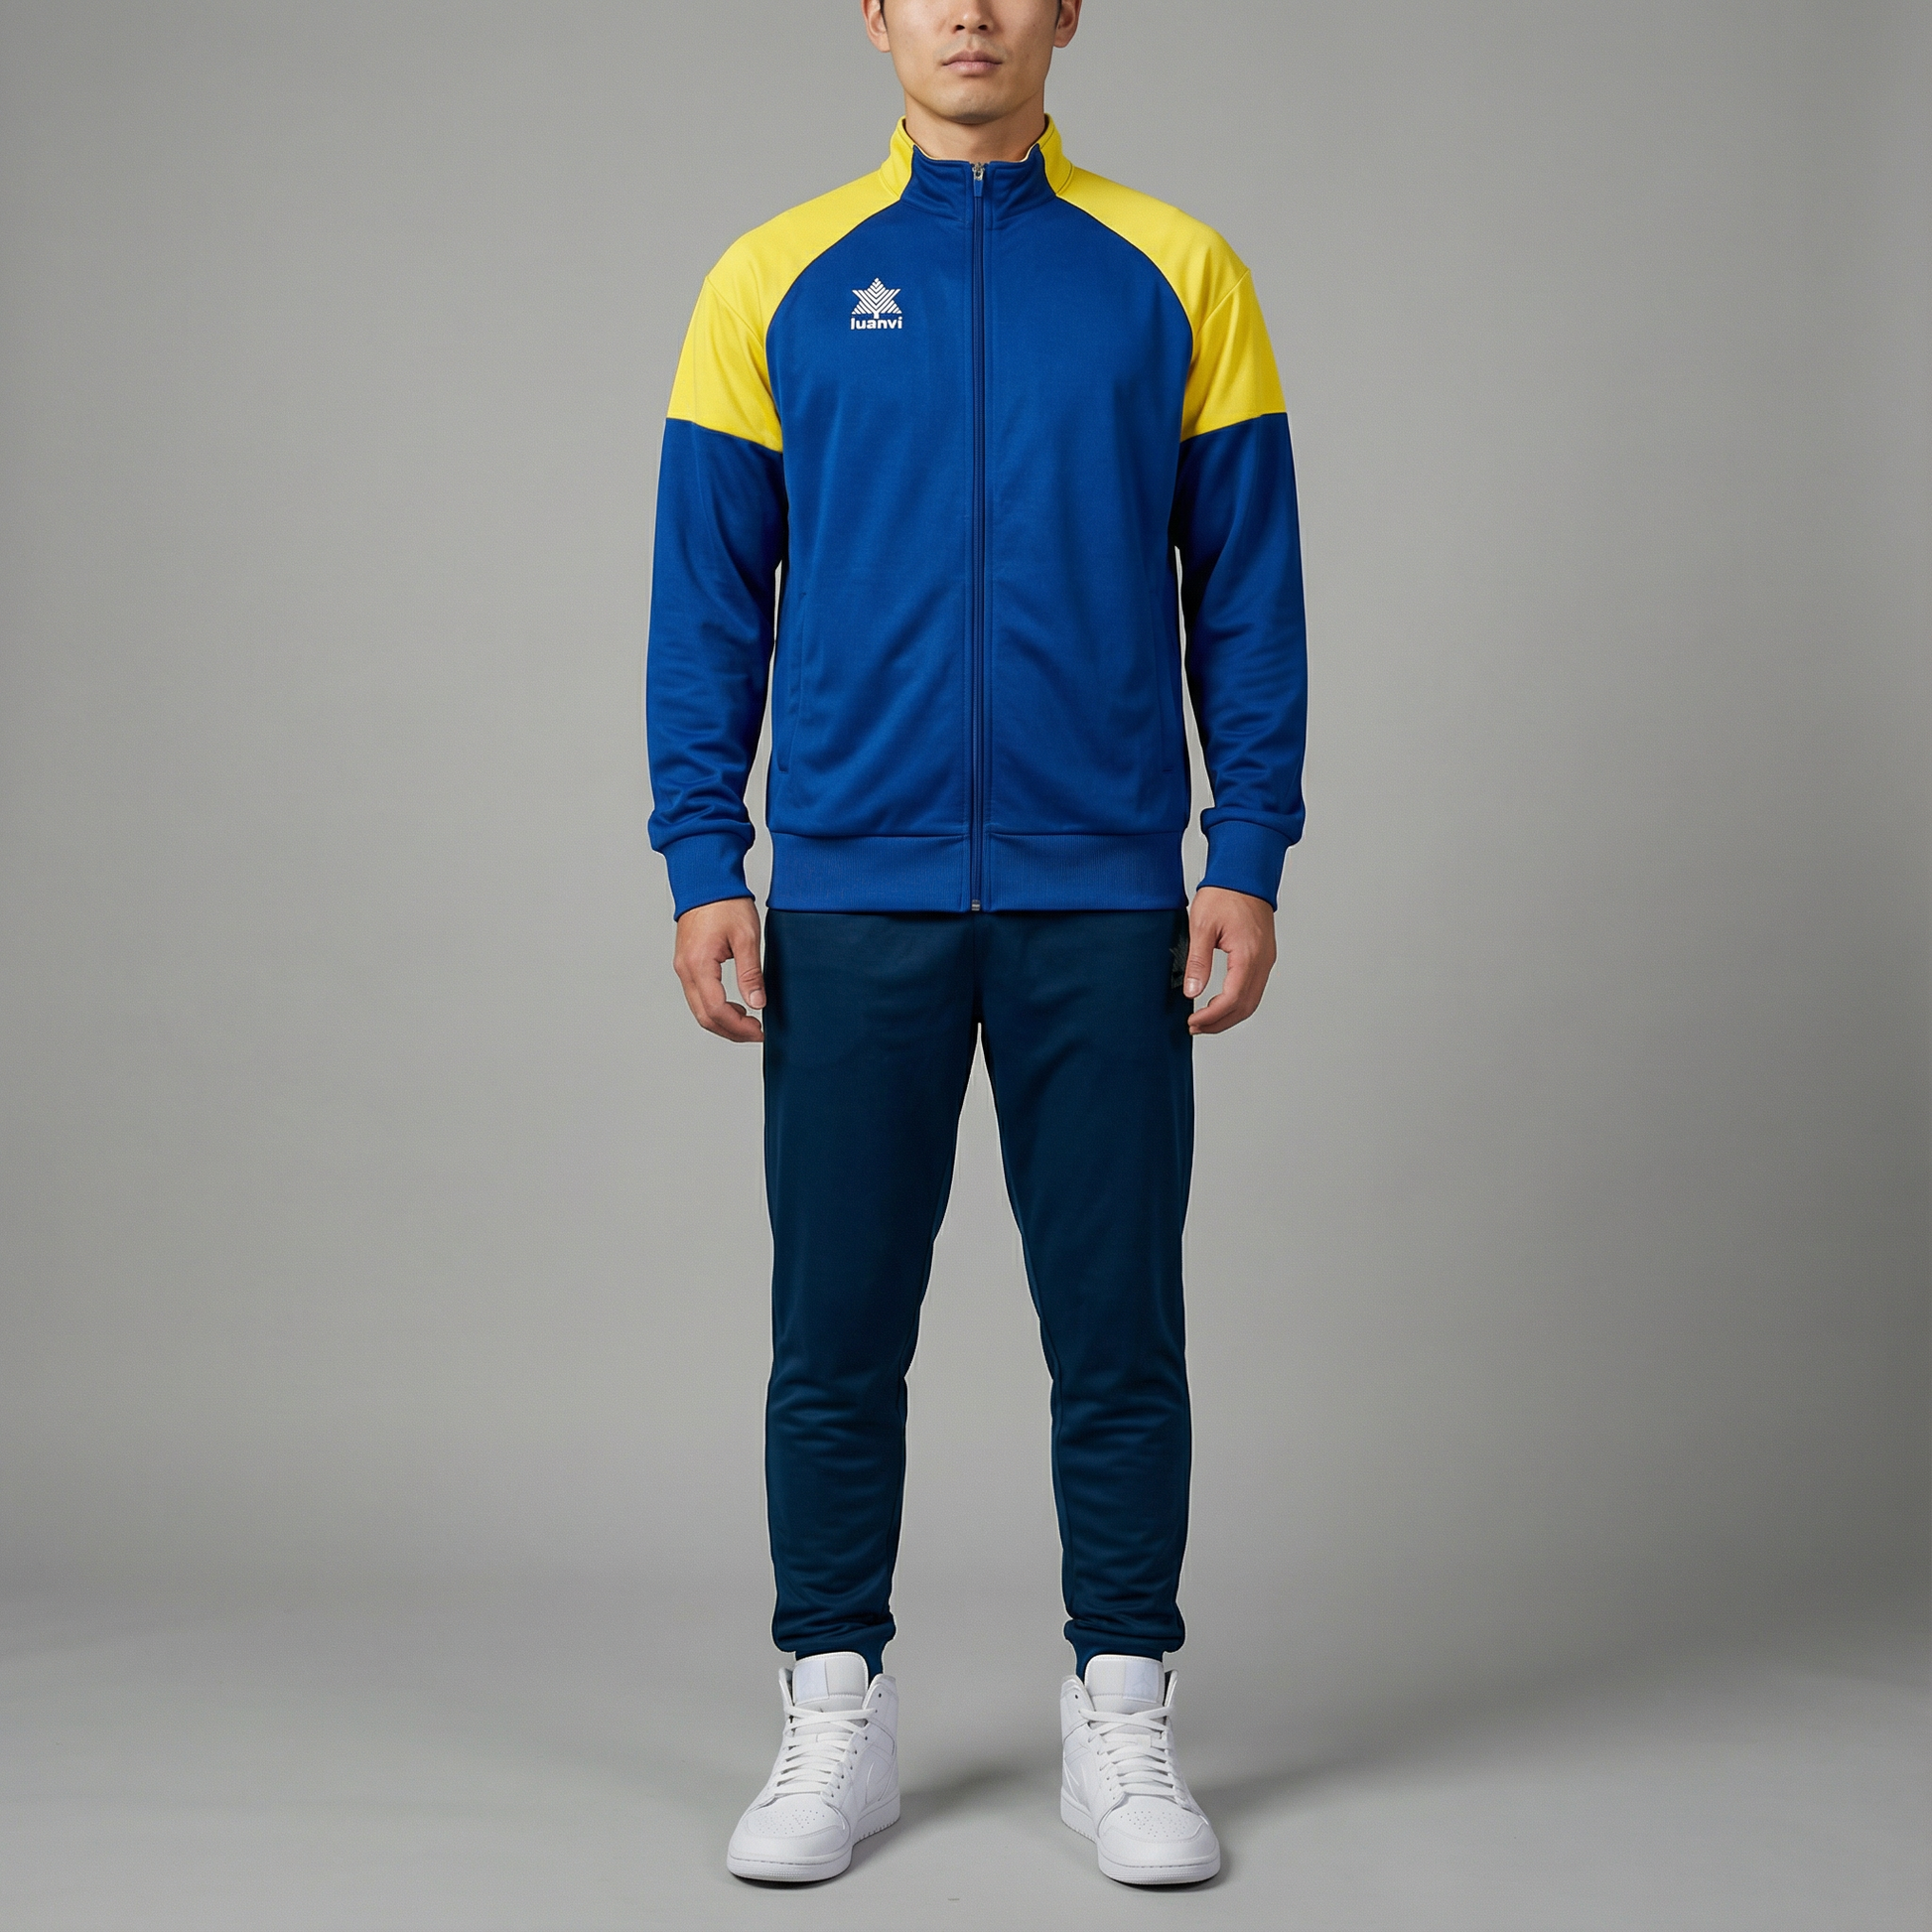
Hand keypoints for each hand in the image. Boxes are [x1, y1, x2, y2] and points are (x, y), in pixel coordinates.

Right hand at [673, 897, 765, 1041]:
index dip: (739, 1027)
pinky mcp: (686, 964)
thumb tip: (757, 1003)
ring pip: (699, 1009)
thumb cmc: (725, 903)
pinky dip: (715, 1008)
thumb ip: (750, 974)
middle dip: (730, 1031)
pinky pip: (697, 996)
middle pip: (704, 1016)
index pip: (716, 1010)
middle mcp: (685, 970)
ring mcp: (683, 967)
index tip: (759, 1031)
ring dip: (722, 1021)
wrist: (706, 880)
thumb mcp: (746, 938)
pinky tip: (734, 1007)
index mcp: (698, 964)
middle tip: (755, 1033)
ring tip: (748, 1022)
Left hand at [1182, 886, 1276, 1034]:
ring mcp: (1266, 960)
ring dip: (1229, 1016)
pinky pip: (1254, 988)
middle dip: (1220, 1022)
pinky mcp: (1264, 957)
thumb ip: (1198, 961)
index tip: (1193, 1022)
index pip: (1232, 1000)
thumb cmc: (1225, 893)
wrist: (1245, 874)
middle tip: (1196, 1027)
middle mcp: (1262, 961)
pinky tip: (1221, 1004)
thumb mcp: (1202, 926)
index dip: (1212, 1016)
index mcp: (1248, 955)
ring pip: (1252, 1001)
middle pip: (1245, 1007)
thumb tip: (1192, 991)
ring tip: (1205, 1021)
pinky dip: (1238, 1003)